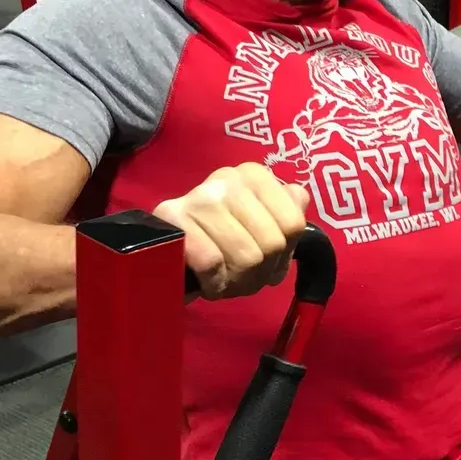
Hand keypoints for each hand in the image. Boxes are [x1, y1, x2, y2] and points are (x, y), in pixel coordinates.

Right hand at [154, 163, 309, 299]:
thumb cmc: (219, 244)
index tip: (265, 260)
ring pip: (246, 257)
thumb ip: (286, 212)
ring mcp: (199, 197)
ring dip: (237, 283)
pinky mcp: (171, 219)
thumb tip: (298, 197)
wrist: (162, 257)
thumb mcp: (259, 228)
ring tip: (223, 279)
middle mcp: (228, 178)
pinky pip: (212, 263)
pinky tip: (206, 281)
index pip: (293, 224)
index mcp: (254, 176)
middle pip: (272, 244)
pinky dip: (213, 284)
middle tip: (240, 277)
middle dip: (260, 273)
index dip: (283, 255)